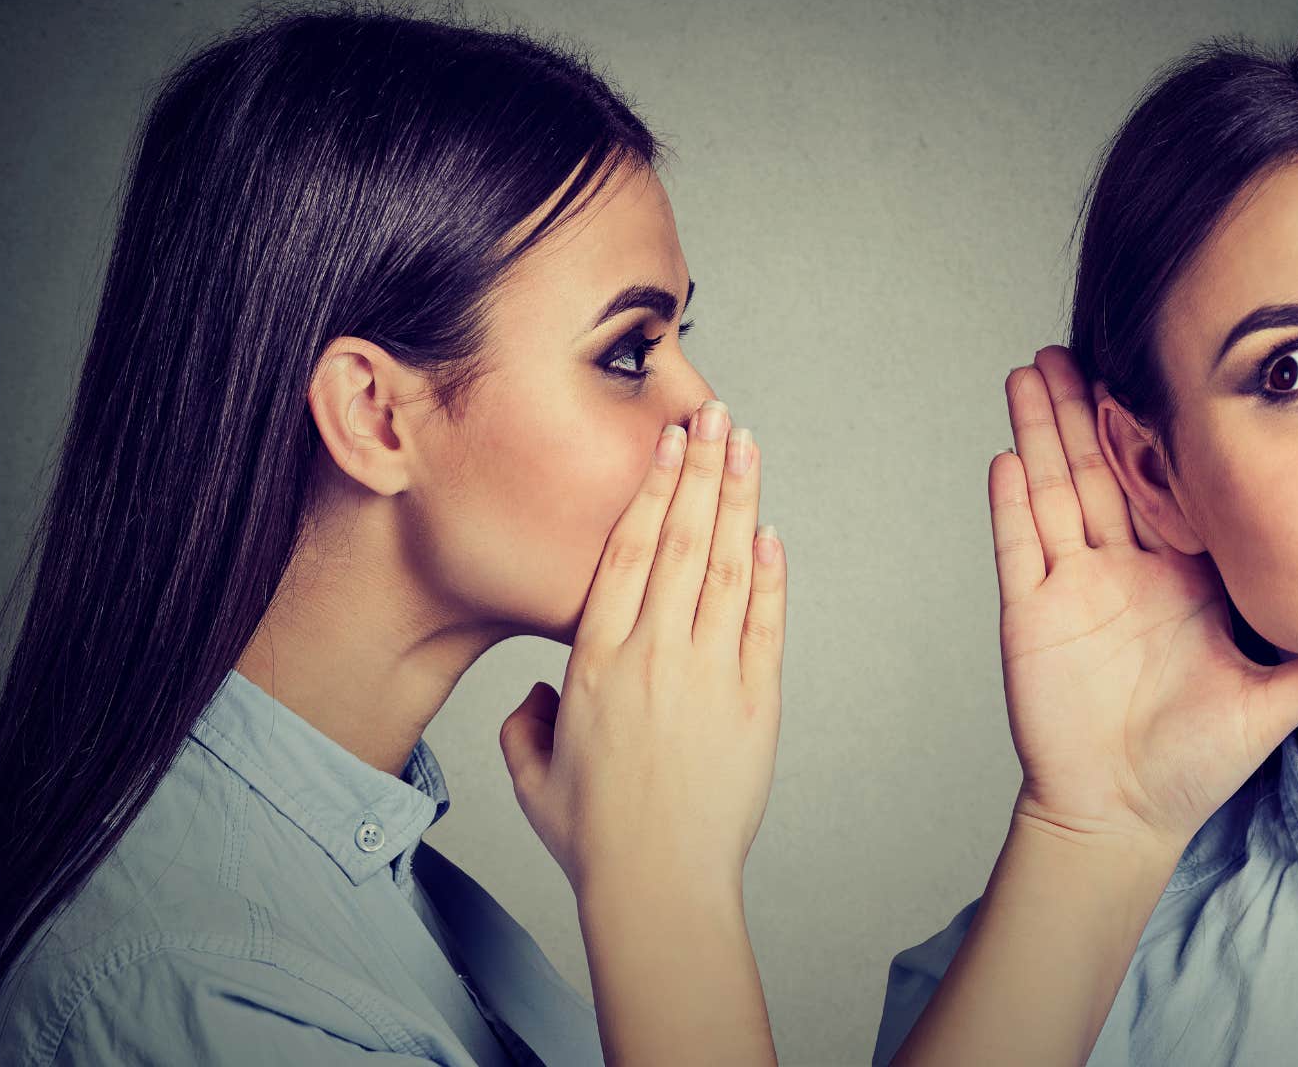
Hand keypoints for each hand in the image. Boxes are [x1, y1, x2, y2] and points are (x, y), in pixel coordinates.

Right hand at [498, 399, 786, 893]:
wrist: (658, 883)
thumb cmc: (595, 837)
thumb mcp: (533, 776)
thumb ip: (527, 724)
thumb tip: (540, 697)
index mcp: (595, 660)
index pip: (627, 551)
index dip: (650, 488)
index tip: (665, 443)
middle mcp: (653, 653)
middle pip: (680, 538)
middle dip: (700, 468)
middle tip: (715, 415)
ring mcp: (710, 673)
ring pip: (725, 566)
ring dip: (738, 500)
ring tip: (747, 446)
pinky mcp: (756, 702)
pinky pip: (765, 622)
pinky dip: (769, 574)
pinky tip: (770, 532)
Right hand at [991, 346, 1297, 855]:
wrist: (1125, 813)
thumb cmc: (1193, 762)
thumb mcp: (1275, 704)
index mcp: (1178, 577)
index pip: (1166, 486)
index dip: (1156, 431)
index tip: (1156, 371)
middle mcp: (1122, 571)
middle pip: (1099, 470)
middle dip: (1082, 407)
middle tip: (1071, 342)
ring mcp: (1073, 590)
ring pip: (1053, 492)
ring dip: (1040, 432)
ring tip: (1029, 370)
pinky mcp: (1032, 618)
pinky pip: (1019, 550)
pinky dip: (1011, 505)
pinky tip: (1007, 455)